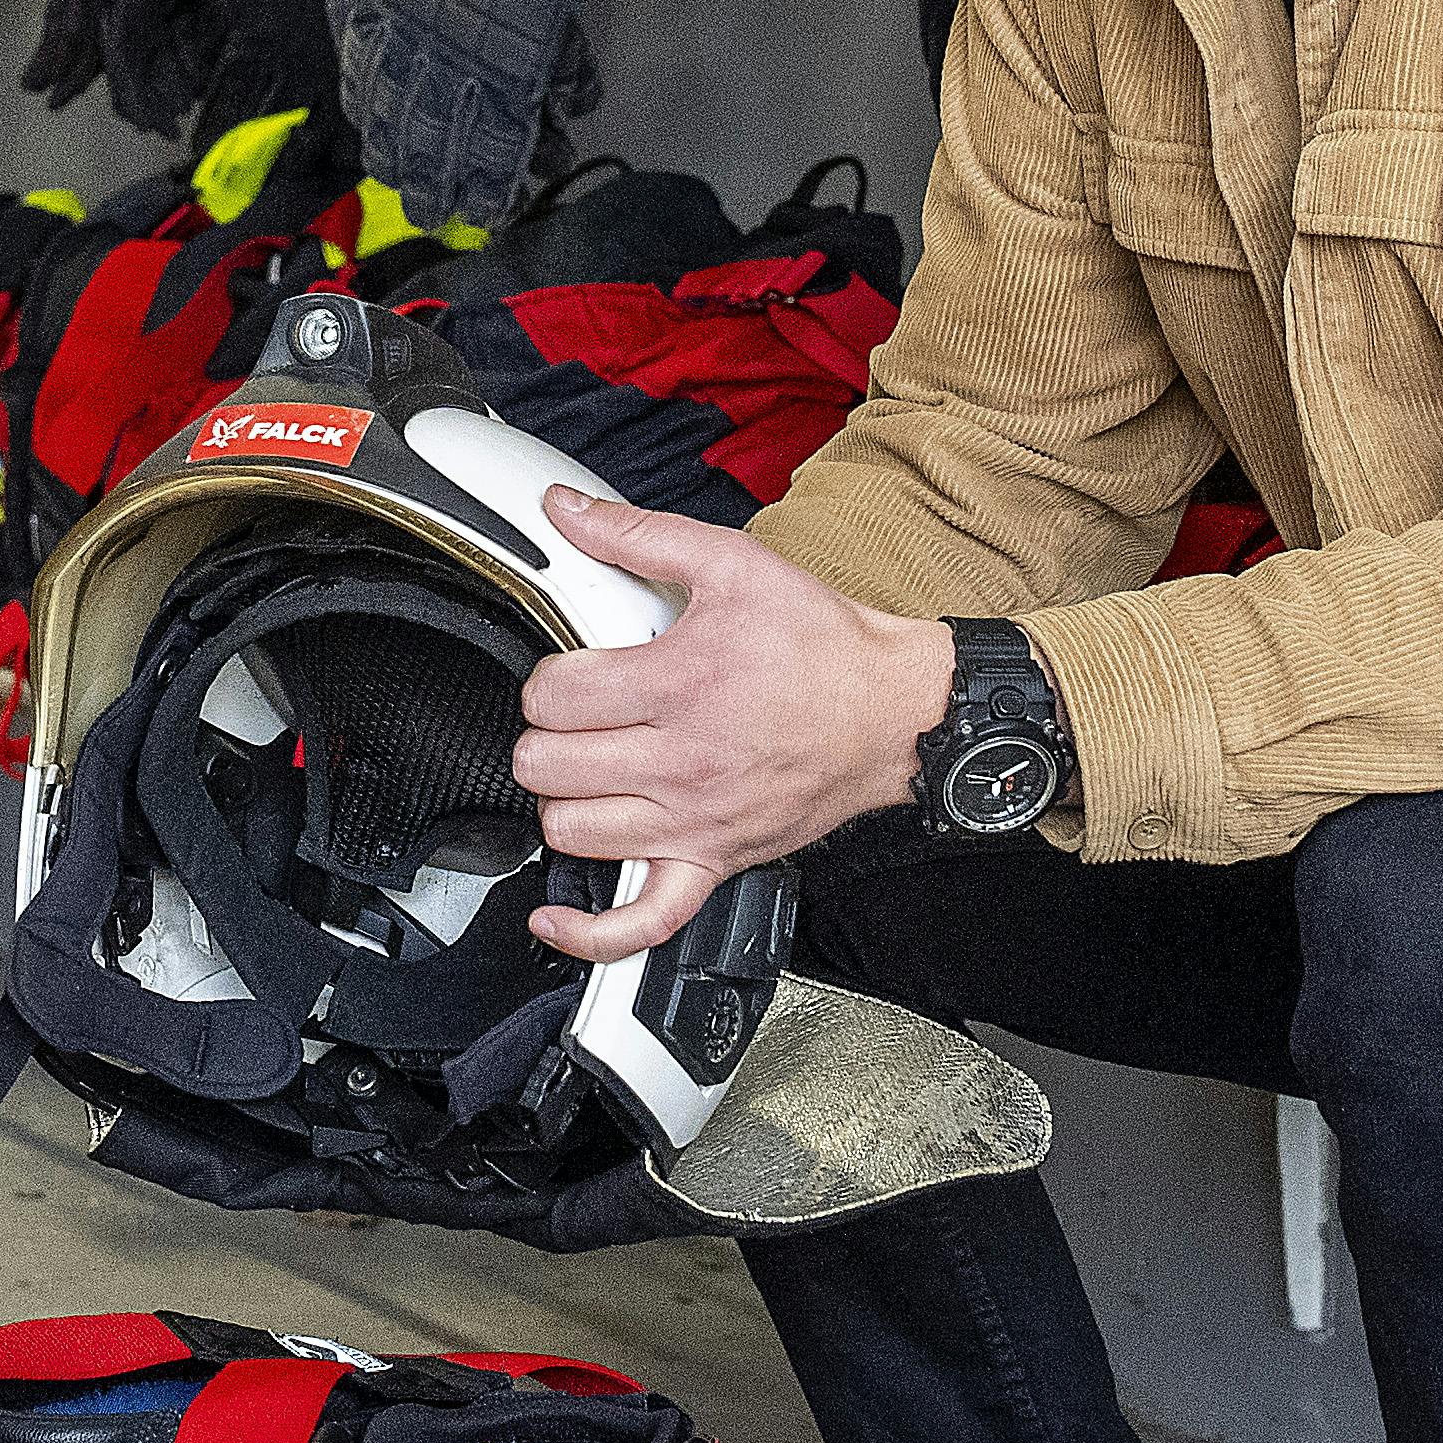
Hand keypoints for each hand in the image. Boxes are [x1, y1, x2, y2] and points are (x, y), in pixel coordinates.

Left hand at [510, 487, 957, 960]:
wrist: (896, 711)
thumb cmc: (823, 645)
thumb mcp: (732, 565)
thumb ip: (638, 536)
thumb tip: (568, 512)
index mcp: (677, 684)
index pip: (553, 695)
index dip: (547, 678)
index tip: (572, 672)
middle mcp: (680, 762)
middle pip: (547, 765)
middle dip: (546, 735)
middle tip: (576, 719)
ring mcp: (694, 822)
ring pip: (571, 832)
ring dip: (563, 800)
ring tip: (586, 772)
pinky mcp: (716, 862)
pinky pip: (641, 921)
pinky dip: (590, 930)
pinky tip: (556, 915)